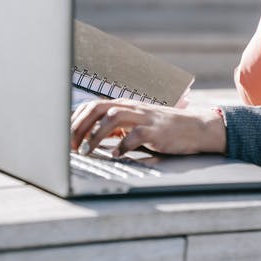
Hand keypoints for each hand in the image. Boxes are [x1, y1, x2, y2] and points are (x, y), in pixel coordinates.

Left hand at [71, 98, 226, 157]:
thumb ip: (117, 127)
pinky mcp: (156, 130)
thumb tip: (90, 137)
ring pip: (113, 117)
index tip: (66, 139)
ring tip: (86, 151)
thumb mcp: (137, 124)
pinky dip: (121, 145)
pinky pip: (135, 135)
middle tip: (71, 146)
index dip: (75, 121)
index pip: (92, 106)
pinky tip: (115, 155)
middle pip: (98, 108)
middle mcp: (132, 108)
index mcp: (125, 105)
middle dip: (79, 127)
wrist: (194, 127)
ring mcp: (144, 117)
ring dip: (95, 135)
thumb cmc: (163, 128)